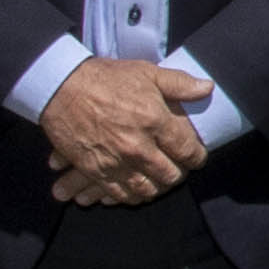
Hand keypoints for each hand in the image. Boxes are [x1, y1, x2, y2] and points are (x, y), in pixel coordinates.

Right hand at [41, 55, 216, 205]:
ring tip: (159, 181)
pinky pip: (120, 195)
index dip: (196, 156)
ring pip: (147, 190)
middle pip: (170, 175)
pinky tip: (136, 190)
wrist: (61, 87)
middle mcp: (138, 147)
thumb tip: (207, 89)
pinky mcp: (95, 171)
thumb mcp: (146, 72)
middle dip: (178, 174)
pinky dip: (131, 196)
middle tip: (178, 169)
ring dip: (157, 188)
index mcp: (155, 121)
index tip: (196, 156)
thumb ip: (179, 84)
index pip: (187, 150)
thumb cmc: (105, 78)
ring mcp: (116, 162)